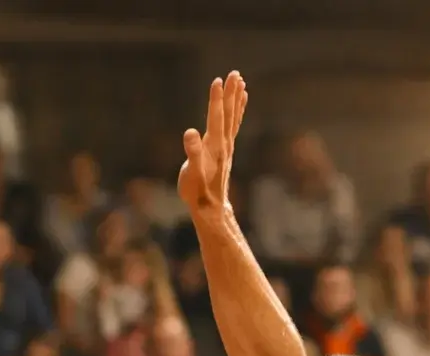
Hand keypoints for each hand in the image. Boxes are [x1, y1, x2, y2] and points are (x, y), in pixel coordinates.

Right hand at [177, 71, 247, 215]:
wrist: (211, 207)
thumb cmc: (197, 192)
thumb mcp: (191, 175)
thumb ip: (192, 153)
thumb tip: (190, 133)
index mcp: (214, 147)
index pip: (216, 118)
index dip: (216, 100)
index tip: (217, 81)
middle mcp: (224, 144)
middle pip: (228, 114)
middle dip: (230, 94)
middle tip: (234, 73)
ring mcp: (227, 146)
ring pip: (233, 117)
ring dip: (236, 99)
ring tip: (240, 81)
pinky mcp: (225, 150)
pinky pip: (234, 125)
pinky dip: (238, 111)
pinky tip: (240, 102)